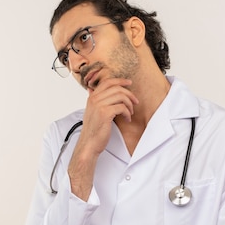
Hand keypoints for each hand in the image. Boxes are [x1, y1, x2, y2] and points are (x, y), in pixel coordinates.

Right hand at [67, 78, 138, 199]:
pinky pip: (122, 107)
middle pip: (117, 88)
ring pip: (121, 96)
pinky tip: (127, 119)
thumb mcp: (93, 112)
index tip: (129, 83)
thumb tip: (94, 90)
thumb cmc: (93, 130)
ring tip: (130, 113)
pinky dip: (127, 113)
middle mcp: (94, 99)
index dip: (120, 80)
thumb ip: (96, 101)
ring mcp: (99, 105)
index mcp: (92, 97)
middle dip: (129, 94)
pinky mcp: (105, 113)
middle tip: (135, 101)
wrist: (89, 143)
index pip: (107, 82)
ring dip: (129, 105)